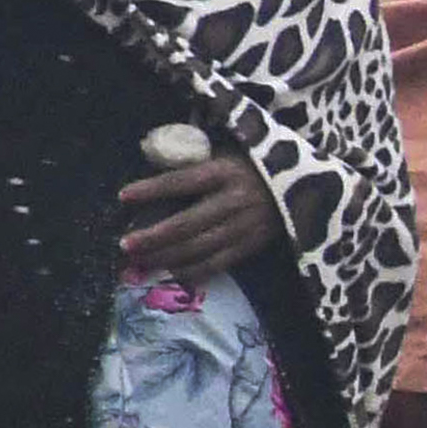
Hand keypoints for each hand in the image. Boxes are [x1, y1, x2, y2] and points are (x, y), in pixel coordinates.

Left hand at [115, 154, 280, 280]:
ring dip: (165, 257)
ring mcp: (245, 227)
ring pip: (198, 248)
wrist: (303, 187)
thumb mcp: (225, 154)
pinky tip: (169, 273)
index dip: (152, 189)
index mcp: (225, 172)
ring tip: (139, 262)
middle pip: (187, 223)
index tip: (123, 196)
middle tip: (125, 245)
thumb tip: (149, 160)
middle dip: (153, 236)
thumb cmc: (252, 166)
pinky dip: (192, 271)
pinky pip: (217, 263)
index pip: (182, 182)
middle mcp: (235, 200)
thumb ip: (194, 161)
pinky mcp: (252, 246)